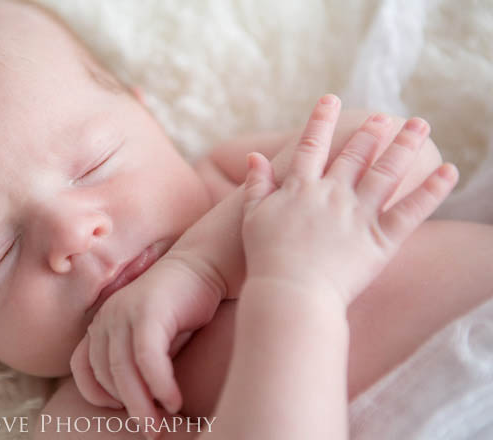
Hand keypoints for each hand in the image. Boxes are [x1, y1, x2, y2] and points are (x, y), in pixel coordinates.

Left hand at [70, 256, 222, 436]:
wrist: (204, 266)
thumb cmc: (181, 308)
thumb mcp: (151, 338)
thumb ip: (137, 362)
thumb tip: (138, 404)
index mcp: (102, 324)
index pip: (82, 368)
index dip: (97, 395)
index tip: (121, 412)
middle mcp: (106, 318)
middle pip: (105, 376)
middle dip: (127, 408)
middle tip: (150, 431)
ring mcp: (124, 312)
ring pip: (124, 371)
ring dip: (142, 404)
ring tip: (160, 425)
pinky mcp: (148, 311)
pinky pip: (147, 359)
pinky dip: (159, 386)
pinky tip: (174, 401)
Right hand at [241, 94, 458, 303]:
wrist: (290, 292)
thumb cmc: (266, 259)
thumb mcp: (252, 217)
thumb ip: (256, 185)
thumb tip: (255, 157)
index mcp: (300, 188)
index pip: (311, 146)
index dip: (320, 120)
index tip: (331, 100)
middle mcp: (332, 194)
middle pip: (356, 154)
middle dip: (371, 132)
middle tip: (384, 117)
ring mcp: (359, 214)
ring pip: (387, 172)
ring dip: (406, 146)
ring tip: (420, 126)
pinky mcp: (381, 239)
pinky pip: (412, 210)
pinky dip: (433, 190)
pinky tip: (449, 171)